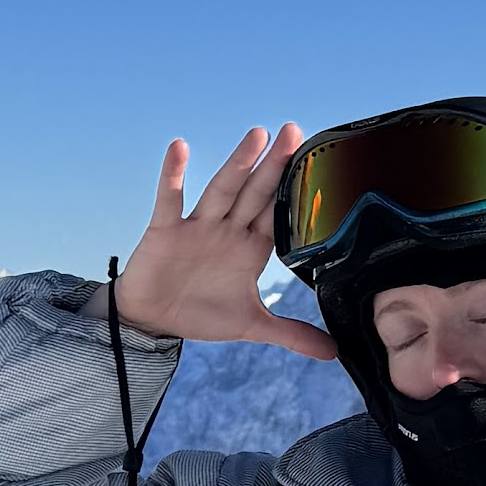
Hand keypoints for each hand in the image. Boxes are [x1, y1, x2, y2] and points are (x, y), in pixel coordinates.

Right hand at [107, 130, 340, 359]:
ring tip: (258, 135)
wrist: (152, 320)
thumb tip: (334, 353)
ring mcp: (198, 226)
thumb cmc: (201, 313)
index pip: (279, 214)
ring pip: (223, 190)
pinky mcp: (166, 230)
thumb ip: (292, 334)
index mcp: (252, 247)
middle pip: (257, 193)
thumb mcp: (251, 326)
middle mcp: (228, 230)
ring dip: (239, 164)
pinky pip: (170, 199)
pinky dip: (174, 174)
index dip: (297, 192)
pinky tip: (181, 148)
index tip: (320, 163)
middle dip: (275, 165)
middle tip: (295, 132)